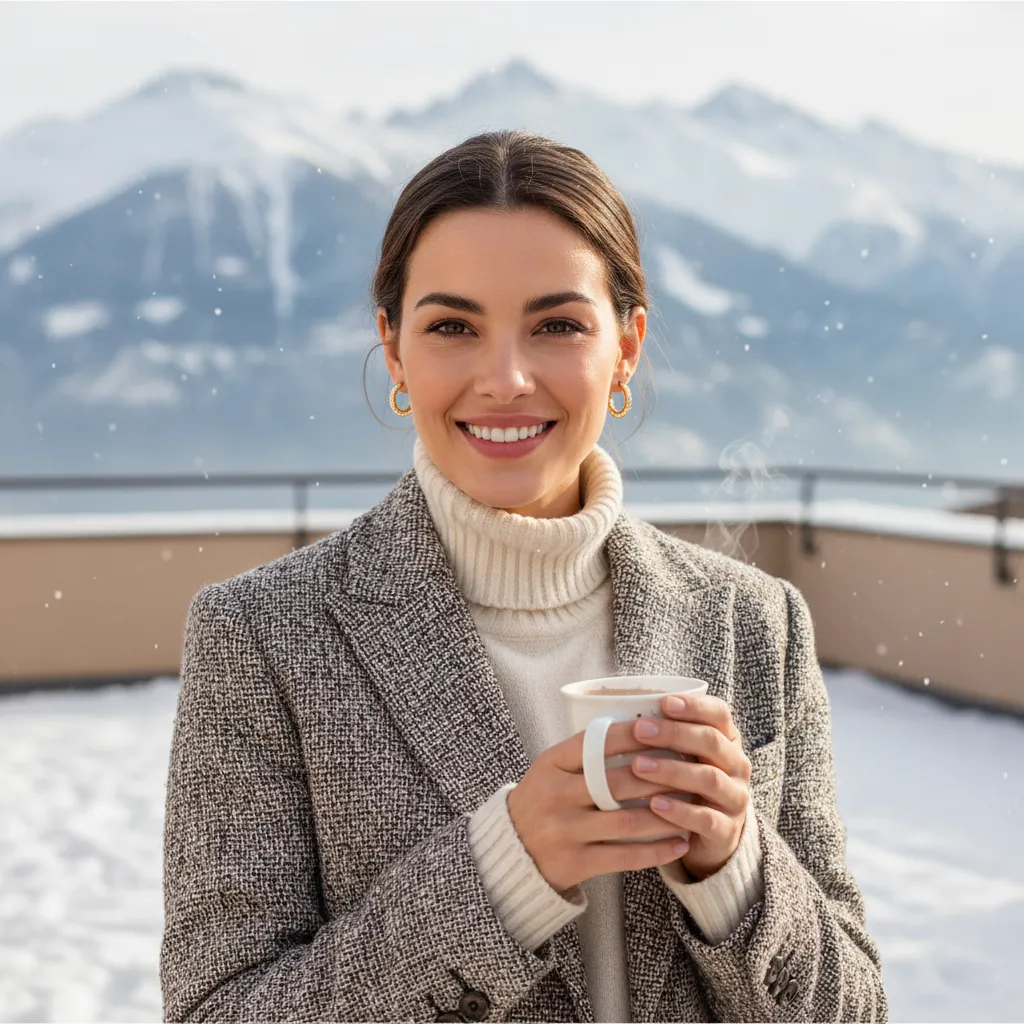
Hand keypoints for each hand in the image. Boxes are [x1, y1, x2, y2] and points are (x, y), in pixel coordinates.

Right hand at [506, 722, 698, 893]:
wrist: (511, 849)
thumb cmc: (544, 797)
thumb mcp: (552, 767)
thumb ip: (586, 752)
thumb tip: (641, 727)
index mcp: (551, 763)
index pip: (598, 742)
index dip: (634, 734)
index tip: (666, 727)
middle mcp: (557, 794)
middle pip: (618, 781)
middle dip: (661, 775)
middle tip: (691, 769)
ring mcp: (565, 830)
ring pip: (628, 820)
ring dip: (667, 814)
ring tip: (693, 806)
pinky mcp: (575, 862)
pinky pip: (625, 856)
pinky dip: (657, 851)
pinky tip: (680, 843)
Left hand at [629, 692, 751, 879]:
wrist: (709, 833)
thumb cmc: (686, 782)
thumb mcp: (682, 754)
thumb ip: (664, 734)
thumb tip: (620, 708)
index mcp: (727, 739)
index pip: (719, 713)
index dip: (694, 706)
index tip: (665, 702)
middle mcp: (737, 766)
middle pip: (712, 742)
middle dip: (674, 733)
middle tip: (640, 730)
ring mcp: (734, 798)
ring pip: (709, 778)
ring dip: (672, 770)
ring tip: (638, 766)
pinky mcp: (726, 830)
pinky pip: (706, 819)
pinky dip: (680, 811)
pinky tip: (654, 804)